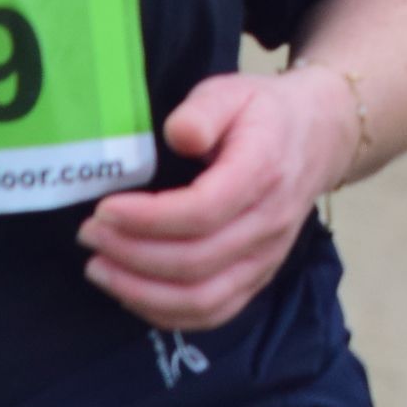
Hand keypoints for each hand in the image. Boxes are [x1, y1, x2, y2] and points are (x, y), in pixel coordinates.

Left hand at [79, 67, 359, 331]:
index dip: (146, 218)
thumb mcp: (231, 91)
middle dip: (131, 254)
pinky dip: (166, 314)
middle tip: (89, 234)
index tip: (104, 209)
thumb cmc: (262, 113)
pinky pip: (213, 313)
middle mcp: (269, 223)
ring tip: (99, 269)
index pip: (203, 211)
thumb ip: (203, 111)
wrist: (317, 138)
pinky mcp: (259, 277)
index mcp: (262, 171)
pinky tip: (130, 293)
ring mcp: (267, 257)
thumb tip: (178, 135)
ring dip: (142, 291)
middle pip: (195, 260)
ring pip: (202, 298)